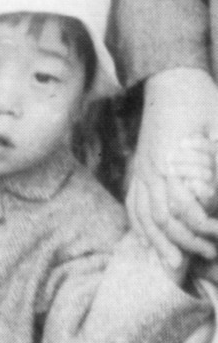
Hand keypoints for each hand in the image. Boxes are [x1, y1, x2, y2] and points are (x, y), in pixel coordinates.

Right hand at [126, 69, 217, 266]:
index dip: (200, 228)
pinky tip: (147, 242)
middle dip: (182, 243)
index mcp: (172, 160)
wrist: (172, 78)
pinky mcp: (138, 168)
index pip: (183, 208)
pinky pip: (132, 203)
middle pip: (161, 219)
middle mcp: (152, 170)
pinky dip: (139, 226)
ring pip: (143, 215)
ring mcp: (141, 169)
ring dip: (158, 242)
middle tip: (205, 257)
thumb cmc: (201, 101)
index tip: (217, 237)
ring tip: (173, 264)